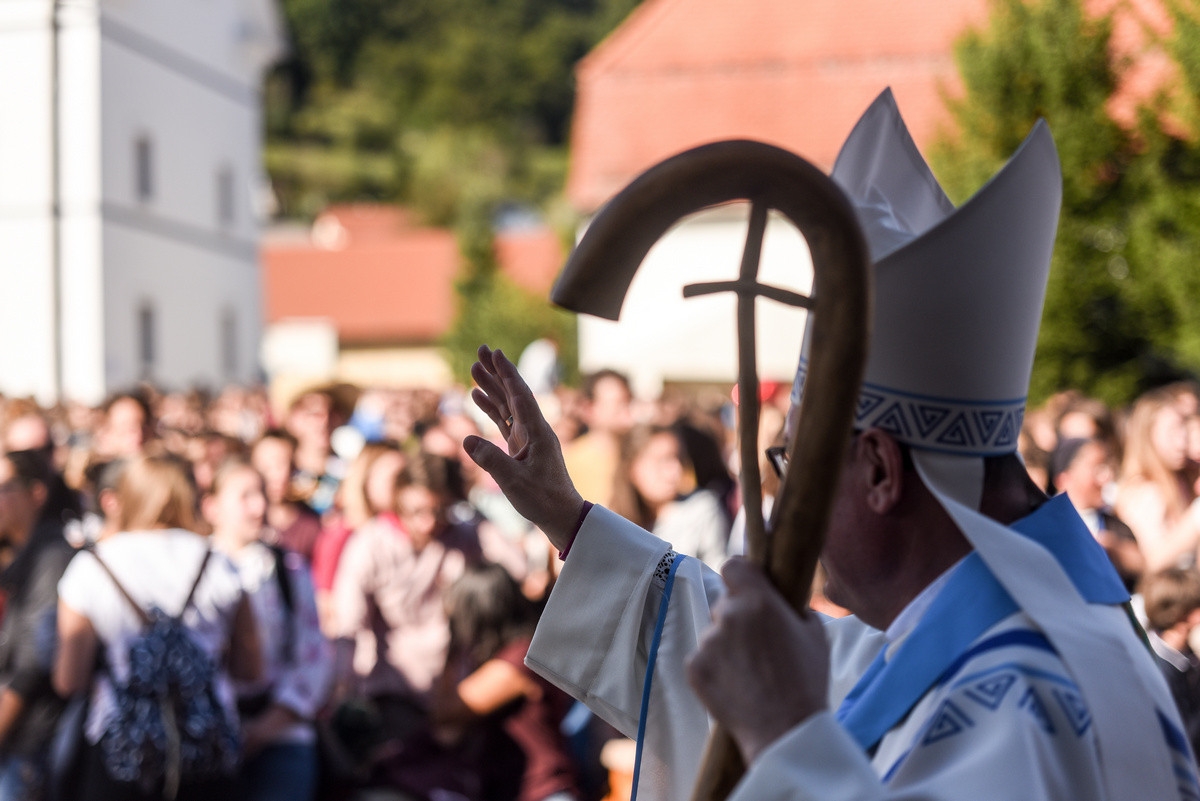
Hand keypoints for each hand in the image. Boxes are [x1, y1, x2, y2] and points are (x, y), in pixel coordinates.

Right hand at [464, 345, 584, 551]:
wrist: (561, 516)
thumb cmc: (542, 500)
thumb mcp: (514, 481)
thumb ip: (491, 460)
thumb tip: (467, 439)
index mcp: (538, 432)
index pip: (520, 395)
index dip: (507, 373)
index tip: (496, 353)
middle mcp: (534, 430)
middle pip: (513, 394)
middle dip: (497, 372)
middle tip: (480, 350)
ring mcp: (528, 438)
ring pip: (507, 406)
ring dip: (491, 387)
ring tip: (473, 369)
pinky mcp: (521, 448)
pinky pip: (504, 422)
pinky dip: (491, 408)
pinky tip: (477, 397)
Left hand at [687, 559, 828, 764]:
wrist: (784, 730)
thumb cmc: (806, 681)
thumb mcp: (814, 633)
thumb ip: (792, 606)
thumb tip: (780, 598)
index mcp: (758, 601)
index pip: (733, 566)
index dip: (741, 575)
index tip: (746, 585)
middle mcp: (728, 616)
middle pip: (724, 604)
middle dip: (738, 618)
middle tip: (756, 645)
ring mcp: (707, 642)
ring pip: (714, 633)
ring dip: (726, 645)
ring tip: (749, 672)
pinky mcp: (694, 667)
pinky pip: (702, 657)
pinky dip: (714, 667)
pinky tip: (736, 685)